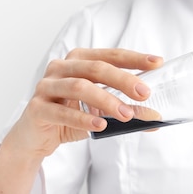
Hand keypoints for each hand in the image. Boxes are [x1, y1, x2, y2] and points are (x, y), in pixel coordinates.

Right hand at [7, 48, 162, 157]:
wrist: (35, 138)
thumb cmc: (70, 117)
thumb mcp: (101, 112)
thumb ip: (126, 112)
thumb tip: (156, 118)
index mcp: (78, 61)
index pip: (110, 55)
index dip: (135, 58)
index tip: (157, 62)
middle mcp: (61, 68)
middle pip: (96, 68)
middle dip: (123, 80)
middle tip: (143, 93)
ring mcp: (46, 86)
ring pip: (79, 87)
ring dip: (106, 100)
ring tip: (126, 114)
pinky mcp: (37, 108)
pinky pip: (62, 111)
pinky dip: (83, 118)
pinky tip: (100, 125)